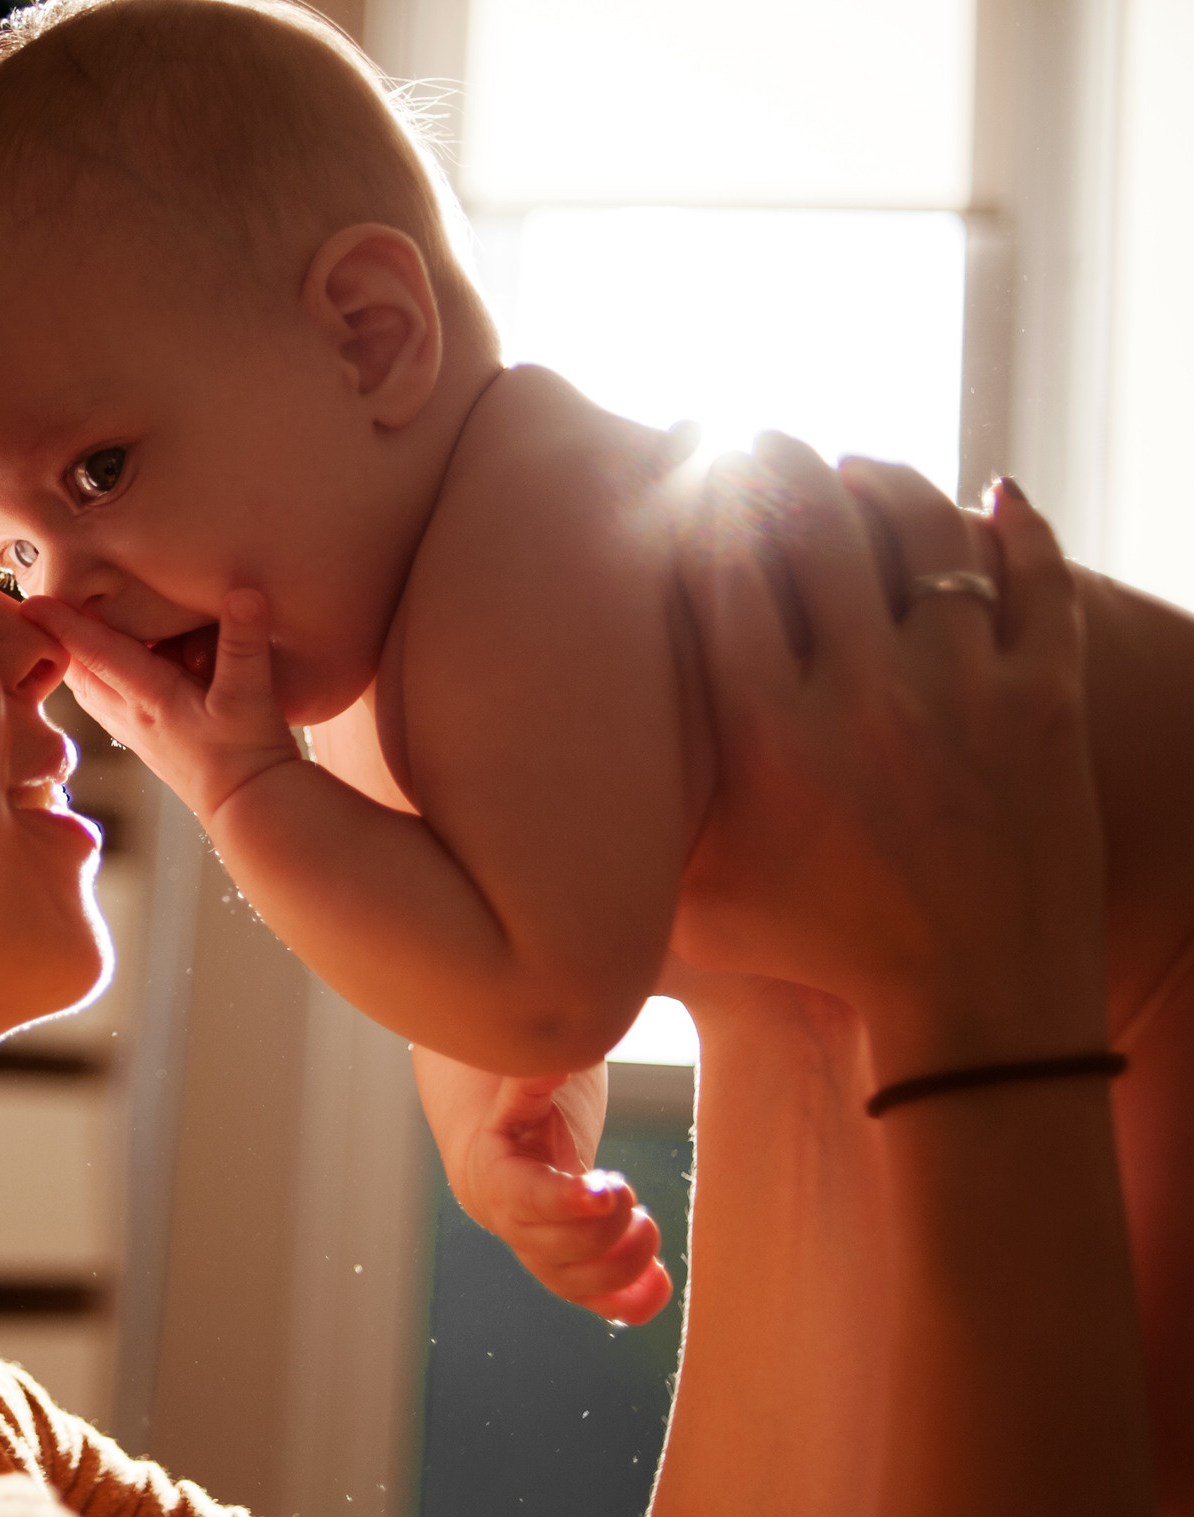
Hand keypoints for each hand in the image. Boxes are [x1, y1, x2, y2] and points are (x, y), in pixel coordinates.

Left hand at [20, 589, 301, 823]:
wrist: (250, 806)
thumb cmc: (248, 754)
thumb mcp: (249, 696)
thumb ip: (244, 644)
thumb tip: (244, 594)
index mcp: (150, 697)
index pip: (97, 654)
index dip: (65, 625)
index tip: (30, 603)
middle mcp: (132, 714)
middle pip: (81, 671)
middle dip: (61, 639)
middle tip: (44, 604)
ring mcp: (135, 728)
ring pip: (92, 685)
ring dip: (81, 656)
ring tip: (72, 626)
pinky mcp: (146, 737)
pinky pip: (110, 697)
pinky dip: (102, 673)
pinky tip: (113, 660)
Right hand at [413, 1047, 674, 1324]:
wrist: (503, 1170)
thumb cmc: (519, 1125)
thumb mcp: (519, 1098)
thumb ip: (532, 1082)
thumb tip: (555, 1062)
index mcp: (500, 1181)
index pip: (531, 1200)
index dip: (567, 1201)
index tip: (605, 1190)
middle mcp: (516, 1230)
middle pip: (564, 1245)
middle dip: (608, 1222)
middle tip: (623, 1187)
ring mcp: (544, 1261)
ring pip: (584, 1282)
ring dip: (626, 1259)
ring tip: (644, 1223)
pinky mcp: (573, 1280)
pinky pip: (604, 1306)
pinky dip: (637, 1301)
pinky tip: (661, 1282)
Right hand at [674, 438, 1106, 1082]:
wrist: (981, 1002)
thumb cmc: (824, 953)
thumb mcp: (701, 897)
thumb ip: (639, 826)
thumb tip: (546, 791)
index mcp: (766, 734)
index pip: (720, 566)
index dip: (700, 495)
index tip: (687, 465)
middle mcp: (862, 694)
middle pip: (814, 521)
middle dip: (779, 458)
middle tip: (762, 438)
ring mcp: (963, 688)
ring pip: (925, 528)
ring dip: (886, 479)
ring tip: (858, 469)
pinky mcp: (1047, 698)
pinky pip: (1037, 574)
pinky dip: (1015, 523)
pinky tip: (990, 496)